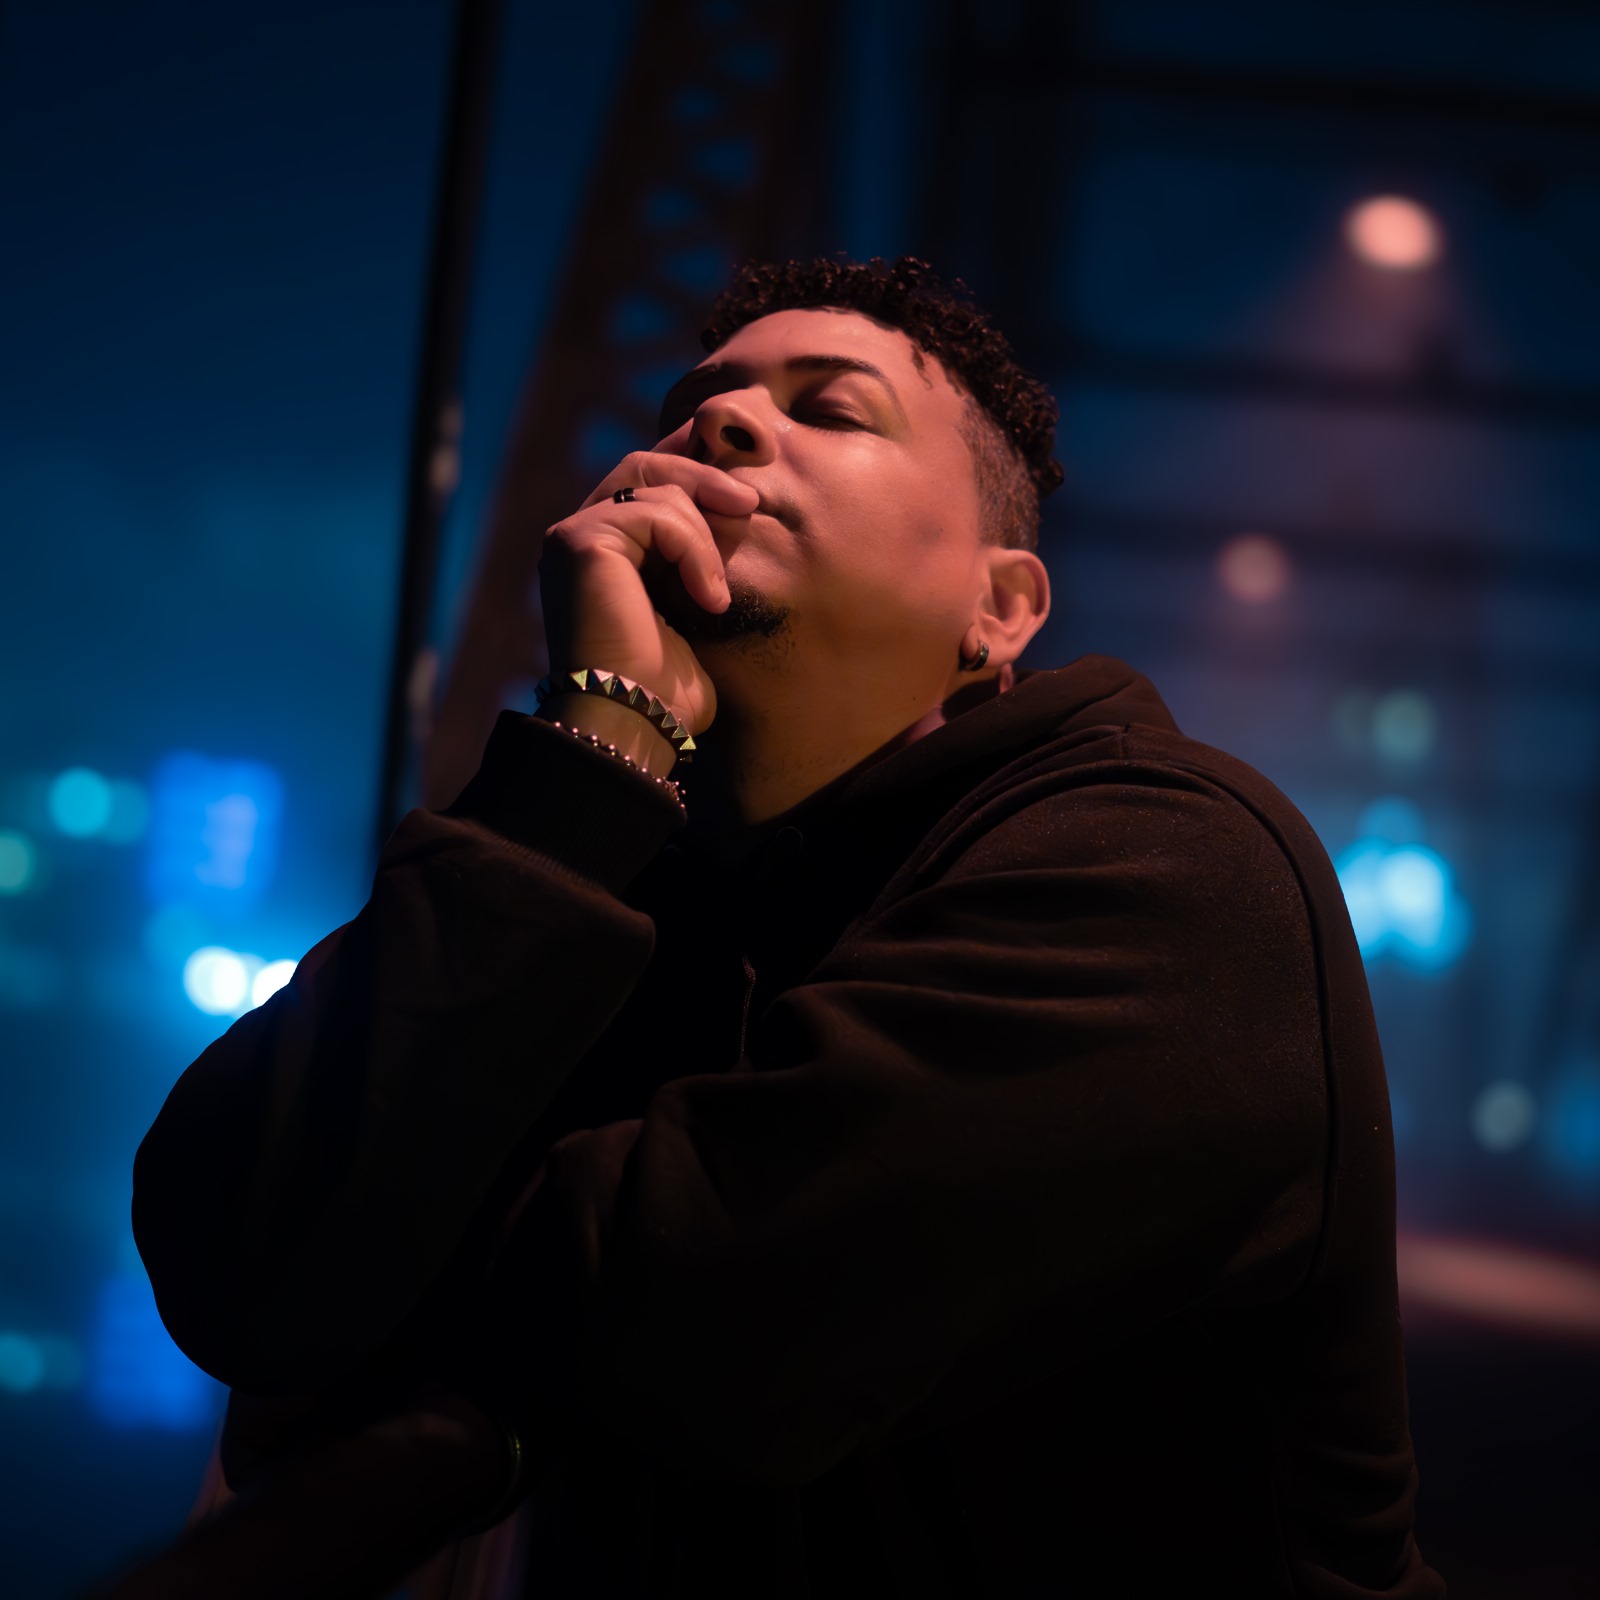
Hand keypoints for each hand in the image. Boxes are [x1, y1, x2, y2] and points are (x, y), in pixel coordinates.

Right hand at [539, 435, 759, 736]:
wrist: (638, 721)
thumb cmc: (667, 686)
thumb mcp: (694, 604)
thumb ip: (697, 554)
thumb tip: (740, 503)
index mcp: (603, 549)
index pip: (645, 477)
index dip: (692, 459)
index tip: (744, 474)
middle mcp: (580, 537)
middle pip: (645, 465)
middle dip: (704, 475)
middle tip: (750, 503)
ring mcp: (574, 536)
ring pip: (656, 487)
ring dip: (705, 534)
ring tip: (718, 594)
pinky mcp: (580, 542)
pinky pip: (655, 513)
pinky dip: (695, 551)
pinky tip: (709, 599)